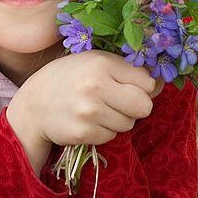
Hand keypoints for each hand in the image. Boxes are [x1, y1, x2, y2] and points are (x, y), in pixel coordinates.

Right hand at [7, 50, 158, 148]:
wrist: (34, 103)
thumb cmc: (70, 77)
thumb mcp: (95, 61)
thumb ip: (127, 69)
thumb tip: (163, 82)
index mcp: (102, 63)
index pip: (148, 82)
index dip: (141, 86)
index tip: (128, 85)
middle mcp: (95, 86)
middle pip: (144, 106)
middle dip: (135, 106)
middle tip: (116, 100)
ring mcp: (89, 112)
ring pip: (129, 124)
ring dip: (118, 119)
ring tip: (97, 109)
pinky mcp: (83, 133)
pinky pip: (112, 136)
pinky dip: (104, 131)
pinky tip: (87, 120)